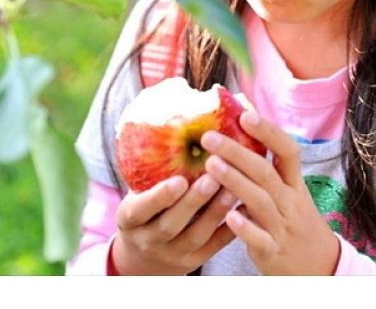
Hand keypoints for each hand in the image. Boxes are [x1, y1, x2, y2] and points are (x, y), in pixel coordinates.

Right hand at [111, 173, 238, 274]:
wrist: (146, 254)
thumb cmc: (147, 206)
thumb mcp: (138, 190)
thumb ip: (152, 166)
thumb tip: (175, 114)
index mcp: (130, 219)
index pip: (141, 209)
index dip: (159, 197)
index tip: (179, 180)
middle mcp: (149, 239)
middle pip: (171, 224)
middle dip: (193, 201)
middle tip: (213, 177)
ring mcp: (173, 254)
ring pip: (196, 236)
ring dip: (216, 211)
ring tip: (233, 187)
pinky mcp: (195, 260)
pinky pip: (214, 247)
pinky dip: (230, 228)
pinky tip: (245, 207)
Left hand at [200, 112, 340, 274]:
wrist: (321, 268)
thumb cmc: (296, 224)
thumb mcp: (290, 195)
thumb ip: (268, 173)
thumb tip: (239, 139)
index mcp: (294, 184)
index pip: (288, 151)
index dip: (268, 131)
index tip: (245, 114)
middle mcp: (291, 202)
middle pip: (266, 172)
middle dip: (237, 152)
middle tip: (209, 137)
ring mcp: (283, 227)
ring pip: (260, 201)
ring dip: (236, 181)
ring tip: (210, 165)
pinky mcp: (274, 252)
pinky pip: (260, 239)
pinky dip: (246, 228)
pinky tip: (229, 216)